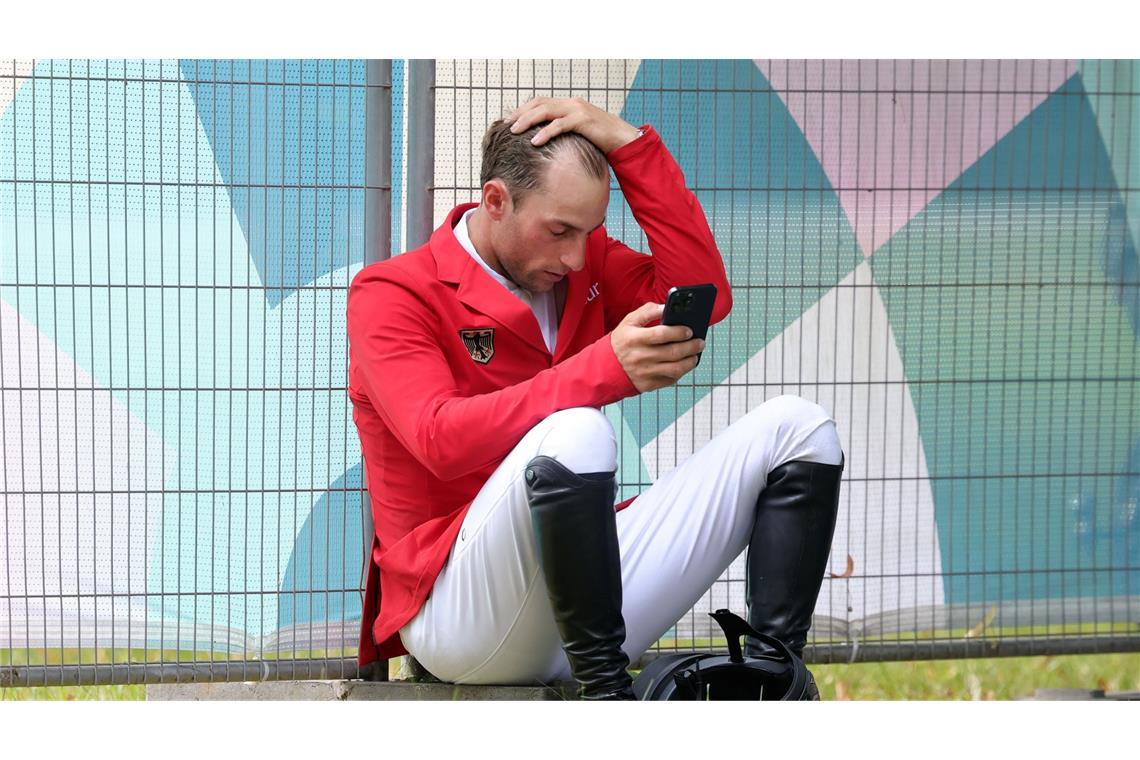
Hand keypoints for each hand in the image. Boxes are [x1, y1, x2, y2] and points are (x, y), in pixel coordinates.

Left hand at [507, 96, 641, 153]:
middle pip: (539, 103)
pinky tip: (534, 141)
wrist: (623, 139)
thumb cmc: (600, 140)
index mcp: (568, 104)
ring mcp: (577, 110)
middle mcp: (571, 103)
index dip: (523, 109)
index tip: (509, 120)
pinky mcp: (584, 120)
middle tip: (506, 125)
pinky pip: (560, 125)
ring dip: (527, 121)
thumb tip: (546, 142)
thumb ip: (564, 132)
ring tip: (514, 131)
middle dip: (520, 113)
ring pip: (546, 111)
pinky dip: (545, 132)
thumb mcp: (578, 133)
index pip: (540, 101)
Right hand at [610, 302, 705, 393]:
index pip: (661, 334)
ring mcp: (644, 372)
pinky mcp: (648, 385)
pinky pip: (670, 380)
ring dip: (690, 362)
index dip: (678, 332)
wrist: (606, 367)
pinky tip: (683, 365)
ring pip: (675, 369)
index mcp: (634, 338)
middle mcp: (639, 356)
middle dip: (691, 347)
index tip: (689, 330)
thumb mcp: (629, 322)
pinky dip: (680, 372)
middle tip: (700, 342)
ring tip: (695, 355)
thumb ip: (647, 311)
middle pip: (673, 352)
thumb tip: (666, 307)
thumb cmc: (622, 341)